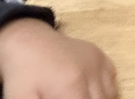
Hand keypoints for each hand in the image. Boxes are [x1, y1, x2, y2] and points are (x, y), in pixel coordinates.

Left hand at [0, 17, 117, 98]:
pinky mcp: (100, 55)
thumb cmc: (22, 76)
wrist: (26, 42)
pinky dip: (104, 90)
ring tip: (78, 97)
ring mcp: (98, 62)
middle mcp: (91, 73)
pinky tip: (87, 91)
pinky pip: (111, 79)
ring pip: (109, 95)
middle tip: (70, 98)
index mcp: (71, 85)